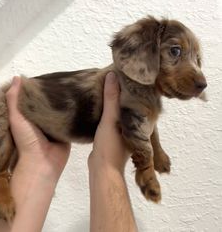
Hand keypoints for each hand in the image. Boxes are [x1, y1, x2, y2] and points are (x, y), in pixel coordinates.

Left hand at [6, 76, 70, 207]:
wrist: (43, 162)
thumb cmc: (26, 140)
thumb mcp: (16, 118)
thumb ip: (14, 99)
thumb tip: (17, 77)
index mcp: (28, 114)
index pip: (33, 96)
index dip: (38, 86)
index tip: (47, 75)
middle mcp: (41, 117)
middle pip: (48, 101)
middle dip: (53, 92)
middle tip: (64, 78)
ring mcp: (54, 123)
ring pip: (59, 108)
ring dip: (64, 100)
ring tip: (74, 86)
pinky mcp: (65, 128)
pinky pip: (69, 117)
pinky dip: (73, 110)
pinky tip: (80, 100)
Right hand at [88, 72, 136, 231]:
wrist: (101, 168)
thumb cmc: (110, 146)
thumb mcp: (110, 119)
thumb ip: (112, 98)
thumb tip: (112, 75)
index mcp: (141, 121)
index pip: (141, 99)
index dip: (135, 86)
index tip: (128, 73)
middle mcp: (136, 125)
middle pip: (131, 104)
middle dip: (125, 92)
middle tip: (117, 76)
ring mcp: (125, 130)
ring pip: (122, 110)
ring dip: (116, 100)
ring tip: (109, 85)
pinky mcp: (115, 134)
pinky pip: (114, 117)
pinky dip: (110, 109)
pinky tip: (102, 102)